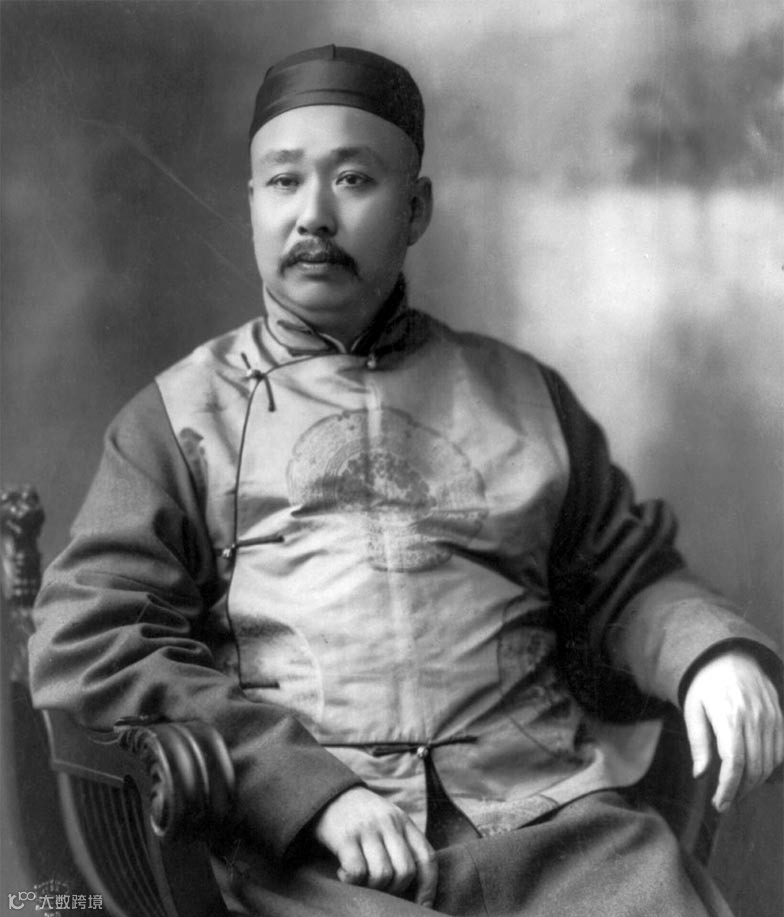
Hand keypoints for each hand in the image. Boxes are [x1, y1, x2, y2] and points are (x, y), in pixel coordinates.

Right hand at [311, 786, 436, 906]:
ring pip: (383, 874)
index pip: (427, 857)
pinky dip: (351, 881)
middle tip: (380, 888)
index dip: (429, 887)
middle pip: (405, 871)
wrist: (328, 792)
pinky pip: (357, 871)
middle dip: (395, 889)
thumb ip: (402, 844)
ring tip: (360, 879)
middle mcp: (389, 823)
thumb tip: (417, 887)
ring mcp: (367, 829)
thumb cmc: (361, 817)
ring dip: (372, 887)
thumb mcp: (388, 821)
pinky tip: (343, 874)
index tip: (423, 905)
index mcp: (403, 821)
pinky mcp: (345, 836)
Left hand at [683, 651, 782, 811]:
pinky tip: (754, 773)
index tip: (719, 803)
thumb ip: (698, 742)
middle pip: (754, 767)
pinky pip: (780, 752)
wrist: (729, 656)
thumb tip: (700, 775)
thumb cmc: (705, 685)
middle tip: (725, 801)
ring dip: (754, 783)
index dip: (728, 787)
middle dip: (740, 790)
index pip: (734, 762)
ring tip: (737, 789)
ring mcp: (771, 717)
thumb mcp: (692, 709)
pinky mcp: (779, 717)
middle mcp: (754, 717)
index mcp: (729, 715)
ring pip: (769, 763)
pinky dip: (769, 768)